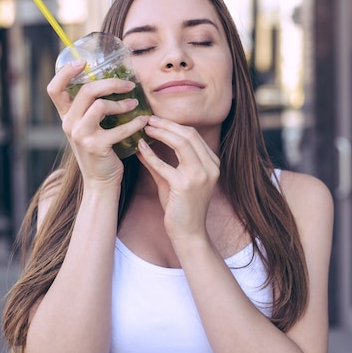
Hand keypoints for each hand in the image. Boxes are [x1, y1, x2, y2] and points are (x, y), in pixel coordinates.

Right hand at [47, 61, 148, 187]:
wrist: (100, 182)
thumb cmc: (100, 150)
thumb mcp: (89, 128)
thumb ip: (91, 108)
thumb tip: (113, 81)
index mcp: (66, 117)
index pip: (54, 89)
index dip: (65, 72)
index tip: (82, 62)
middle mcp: (69, 124)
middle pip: (86, 91)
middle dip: (110, 83)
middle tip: (129, 84)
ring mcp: (81, 136)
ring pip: (100, 106)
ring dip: (122, 103)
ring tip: (134, 104)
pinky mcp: (96, 147)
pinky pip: (119, 128)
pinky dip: (135, 123)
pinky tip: (143, 121)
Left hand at [136, 116, 220, 240]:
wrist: (189, 233)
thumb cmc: (180, 208)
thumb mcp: (171, 181)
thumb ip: (159, 163)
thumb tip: (142, 145)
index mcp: (212, 163)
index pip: (193, 135)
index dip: (174, 125)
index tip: (156, 121)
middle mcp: (210, 167)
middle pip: (189, 134)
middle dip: (167, 124)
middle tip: (148, 120)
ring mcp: (200, 175)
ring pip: (181, 142)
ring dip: (161, 133)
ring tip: (145, 129)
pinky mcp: (185, 185)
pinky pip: (164, 164)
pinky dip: (151, 155)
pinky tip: (139, 149)